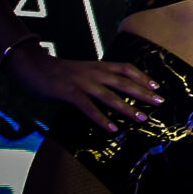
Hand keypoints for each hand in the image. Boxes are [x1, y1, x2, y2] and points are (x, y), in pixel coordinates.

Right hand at [6, 46, 161, 131]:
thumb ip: (96, 79)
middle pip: (124, 82)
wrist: (32, 65)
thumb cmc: (57, 72)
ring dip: (127, 108)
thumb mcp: (81, 71)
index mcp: (98, 66)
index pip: (126, 68)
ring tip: (142, 118)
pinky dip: (102, 118)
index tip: (157, 87)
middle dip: (143, 92)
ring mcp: (82, 82)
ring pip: (110, 95)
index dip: (143, 77)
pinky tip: (112, 128)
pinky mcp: (69, 93)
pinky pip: (89, 107)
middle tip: (160, 102)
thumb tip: (110, 93)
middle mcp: (94, 72)